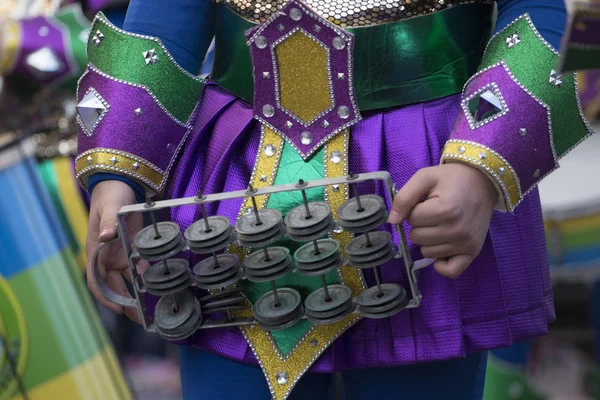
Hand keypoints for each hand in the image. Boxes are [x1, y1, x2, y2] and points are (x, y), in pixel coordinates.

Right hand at [86, 180, 146, 321]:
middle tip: (139, 317)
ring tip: (149, 309)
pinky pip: (138, 268)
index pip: (96, 281)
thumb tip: (104, 237)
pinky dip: (146, 278)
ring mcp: (119, 255)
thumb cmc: (110, 196)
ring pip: (126, 281)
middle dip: (124, 302)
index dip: (106, 296)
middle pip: (113, 286)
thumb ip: (107, 223)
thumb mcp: (109, 208)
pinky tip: (158, 287)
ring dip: (136, 294)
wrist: (120, 184)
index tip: (118, 307)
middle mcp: (106, 258)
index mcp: (96, 251)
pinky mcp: (132, 250)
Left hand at [388, 163, 497, 277]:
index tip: (426, 202)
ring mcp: (466, 243)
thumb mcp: (425, 177)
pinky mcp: (472, 252)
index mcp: (445, 209)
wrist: (482, 181)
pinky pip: (450, 271)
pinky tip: (441, 248)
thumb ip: (404, 197)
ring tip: (441, 223)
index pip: (411, 219)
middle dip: (420, 224)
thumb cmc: (452, 178)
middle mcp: (457, 230)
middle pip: (417, 237)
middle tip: (434, 212)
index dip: (415, 209)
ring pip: (427, 252)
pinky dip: (441, 263)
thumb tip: (392, 221)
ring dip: (428, 240)